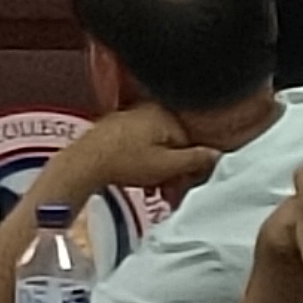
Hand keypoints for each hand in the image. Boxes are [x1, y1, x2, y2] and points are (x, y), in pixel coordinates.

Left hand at [52, 101, 222, 200]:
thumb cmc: (123, 162)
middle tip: (172, 192)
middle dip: (176, 170)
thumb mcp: (166, 165)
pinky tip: (143, 182)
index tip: (188, 184)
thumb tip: (218, 154)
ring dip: (162, 171)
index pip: (194, 141)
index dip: (193, 167)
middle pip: (176, 144)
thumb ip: (195, 159)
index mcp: (165, 114)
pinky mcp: (120, 129)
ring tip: (156, 191)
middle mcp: (150, 110)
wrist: (84, 163)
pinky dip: (146, 164)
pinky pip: (143, 146)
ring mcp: (133, 118)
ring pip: (160, 147)